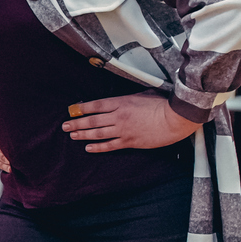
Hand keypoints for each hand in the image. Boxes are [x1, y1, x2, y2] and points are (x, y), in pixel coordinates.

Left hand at [63, 95, 199, 151]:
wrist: (175, 118)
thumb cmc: (163, 104)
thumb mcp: (144, 93)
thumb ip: (129, 97)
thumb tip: (121, 99)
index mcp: (121, 102)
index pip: (96, 105)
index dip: (82, 108)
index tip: (72, 110)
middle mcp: (119, 116)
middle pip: (92, 120)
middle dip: (77, 123)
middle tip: (65, 125)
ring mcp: (123, 130)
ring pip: (98, 133)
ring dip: (83, 134)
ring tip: (72, 135)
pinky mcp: (129, 142)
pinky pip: (109, 146)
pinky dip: (97, 147)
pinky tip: (88, 148)